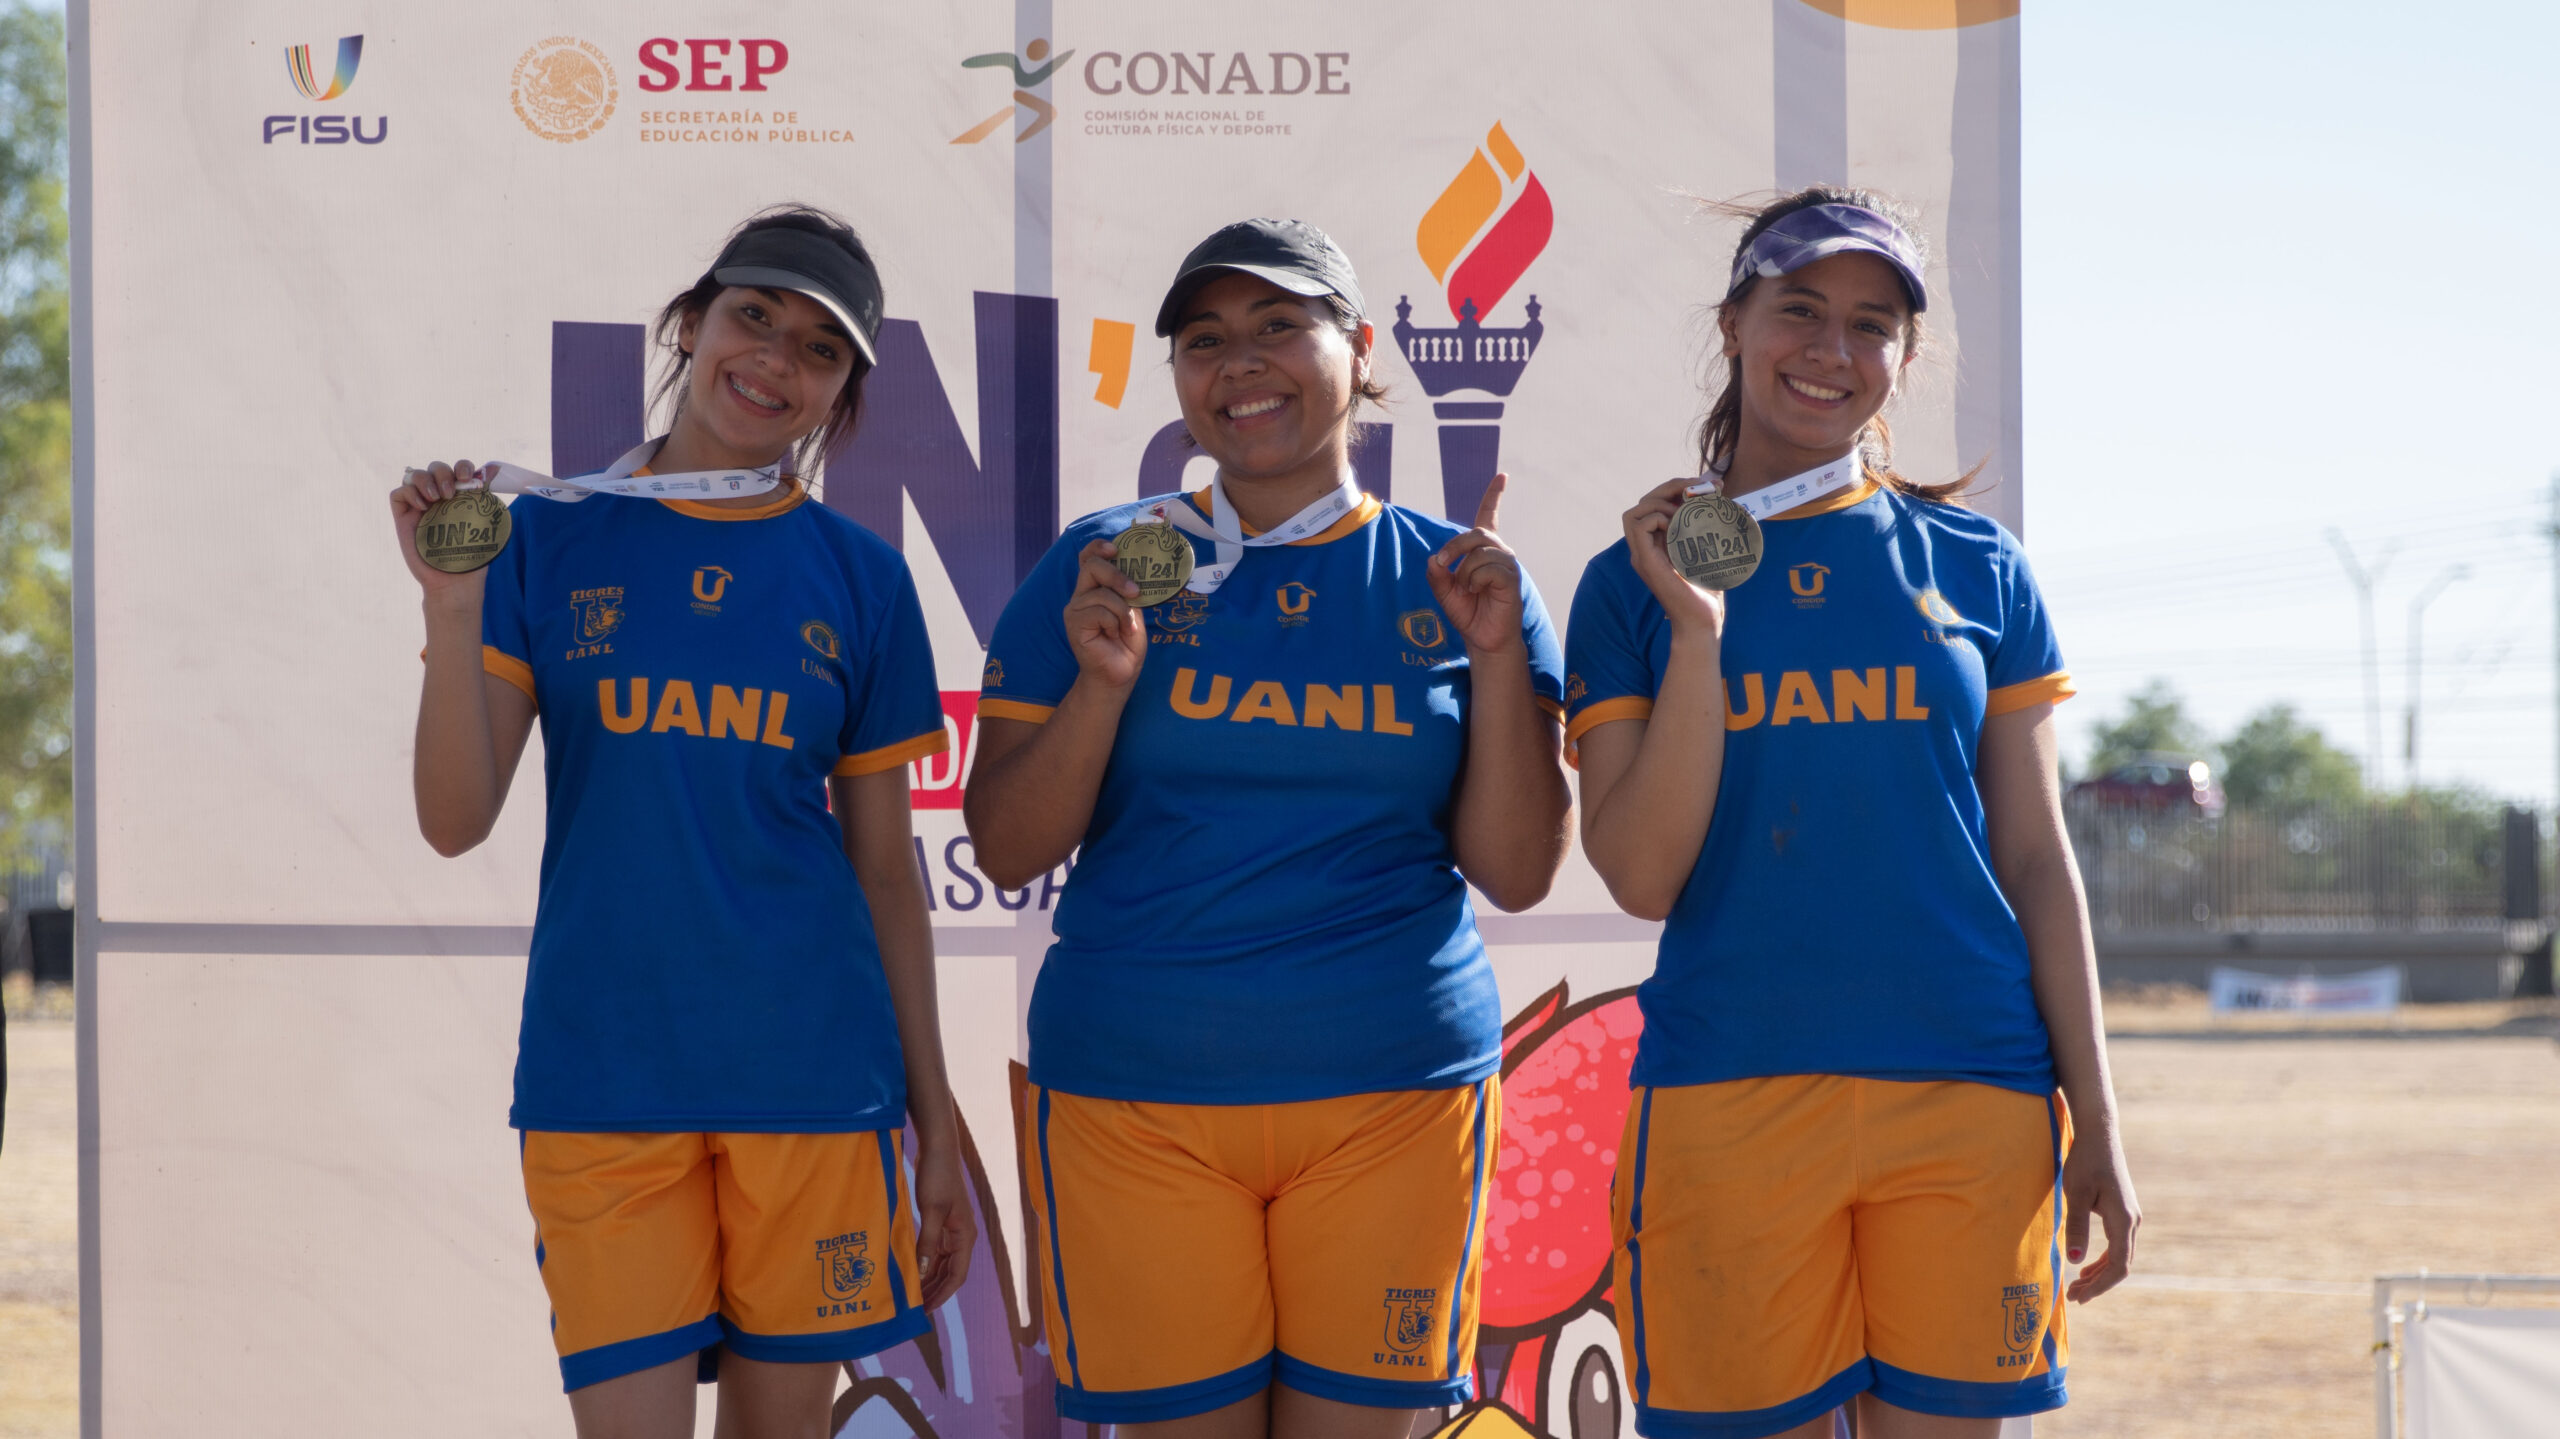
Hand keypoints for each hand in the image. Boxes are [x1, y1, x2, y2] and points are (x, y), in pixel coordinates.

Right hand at [390, 460, 490, 607]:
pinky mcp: (403, 516)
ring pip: (415, 475)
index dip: (461, 466)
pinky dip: (409, 492)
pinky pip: (399, 492)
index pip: (458, 469)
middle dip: (443, 473)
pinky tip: (422, 507)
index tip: (467, 478)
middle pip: (436, 468)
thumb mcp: (482, 522)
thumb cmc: (471, 554)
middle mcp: (439, 498)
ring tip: (435, 498)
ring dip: (425, 479)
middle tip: (450, 493)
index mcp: (460, 496)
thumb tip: (495, 468)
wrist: (453, 580)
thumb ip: (484, 494)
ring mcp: (419, 506)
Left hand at [910, 1130, 978, 1310]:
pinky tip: (912, 1271)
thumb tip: (921, 1273)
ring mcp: (953, 1230)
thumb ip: (927, 1243)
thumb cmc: (937, 1178)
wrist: (938, 1149)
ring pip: (943, 1264)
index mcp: (965, 1236)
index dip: (942, 1295)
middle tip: (915, 1309)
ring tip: (913, 1296)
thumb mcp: (931, 1211)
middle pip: (951, 1273)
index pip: (957, 1276)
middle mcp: (962, 1237)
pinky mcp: (942, 1222)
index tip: (926, 1310)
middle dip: (935, 1291)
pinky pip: (936, 1251)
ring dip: (930, 1280)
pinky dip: (926, 1263)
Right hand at [1065, 538, 1147, 689]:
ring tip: (1125, 628)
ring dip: (1122, 611)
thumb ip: (1129, 591)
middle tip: (1135, 592)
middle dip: (1117, 575)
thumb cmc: (1126, 644)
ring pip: (1101, 593)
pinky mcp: (1074, 623)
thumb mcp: (1133, 611)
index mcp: (1094, 589)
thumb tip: (1136, 570)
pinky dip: (1114, 622)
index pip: (1088, 558)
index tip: (1115, 549)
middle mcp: (1081, 596)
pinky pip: (1099, 611)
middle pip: (1091, 565)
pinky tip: (1114, 635)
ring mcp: (1075, 609)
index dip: (1098, 547)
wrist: (1118, 674)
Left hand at [1427, 472, 1526, 658]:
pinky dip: (1475, 579)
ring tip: (1466, 590)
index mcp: (1484, 551)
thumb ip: (1436, 573)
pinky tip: (1477, 592)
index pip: (1490, 516)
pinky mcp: (1512, 579)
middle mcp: (1499, 553)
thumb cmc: (1467, 613)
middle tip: (1443, 566)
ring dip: (1464, 571)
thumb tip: (1435, 559)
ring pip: (1480, 551)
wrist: (1483, 638)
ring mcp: (1508, 564)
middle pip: (1477, 533)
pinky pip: (1488, 568)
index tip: (1503, 476)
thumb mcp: (1443, 591)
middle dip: (1454, 547)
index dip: (1495, 496)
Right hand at [1624, 478, 1724, 640]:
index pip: (1656, 503)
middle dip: (1671, 487)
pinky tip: (1678, 528)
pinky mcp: (1644, 561)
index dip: (1678, 488)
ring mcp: (1642, 555)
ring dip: (1661, 504)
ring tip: (1686, 515)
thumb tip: (1719, 495)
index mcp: (1658, 542)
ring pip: (1633, 513)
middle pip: (1644, 502)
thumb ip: (1708, 526)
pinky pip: (1638, 526)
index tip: (1711, 488)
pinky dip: (1658, 518)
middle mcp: (1646, 547)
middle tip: (1700, 489)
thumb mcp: (1710, 549)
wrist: (1702, 620)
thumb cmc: (1708, 589)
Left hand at [2062, 1133, 2139, 1302]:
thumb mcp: (2076, 1194)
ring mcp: (2129, 1218)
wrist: (2099, 1136)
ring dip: (2099, 1274)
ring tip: (2076, 1287)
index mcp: (2124, 1220)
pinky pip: (2115, 1245)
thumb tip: (2074, 1260)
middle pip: (2119, 1265)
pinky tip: (2085, 1267)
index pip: (2118, 1266)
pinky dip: (2101, 1260)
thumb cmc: (2085, 1161)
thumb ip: (2077, 1226)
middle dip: (2097, 1284)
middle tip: (2073, 1297)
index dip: (2099, 1285)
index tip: (2079, 1297)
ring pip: (2118, 1256)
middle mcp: (2132, 1222)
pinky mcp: (2121, 1213)